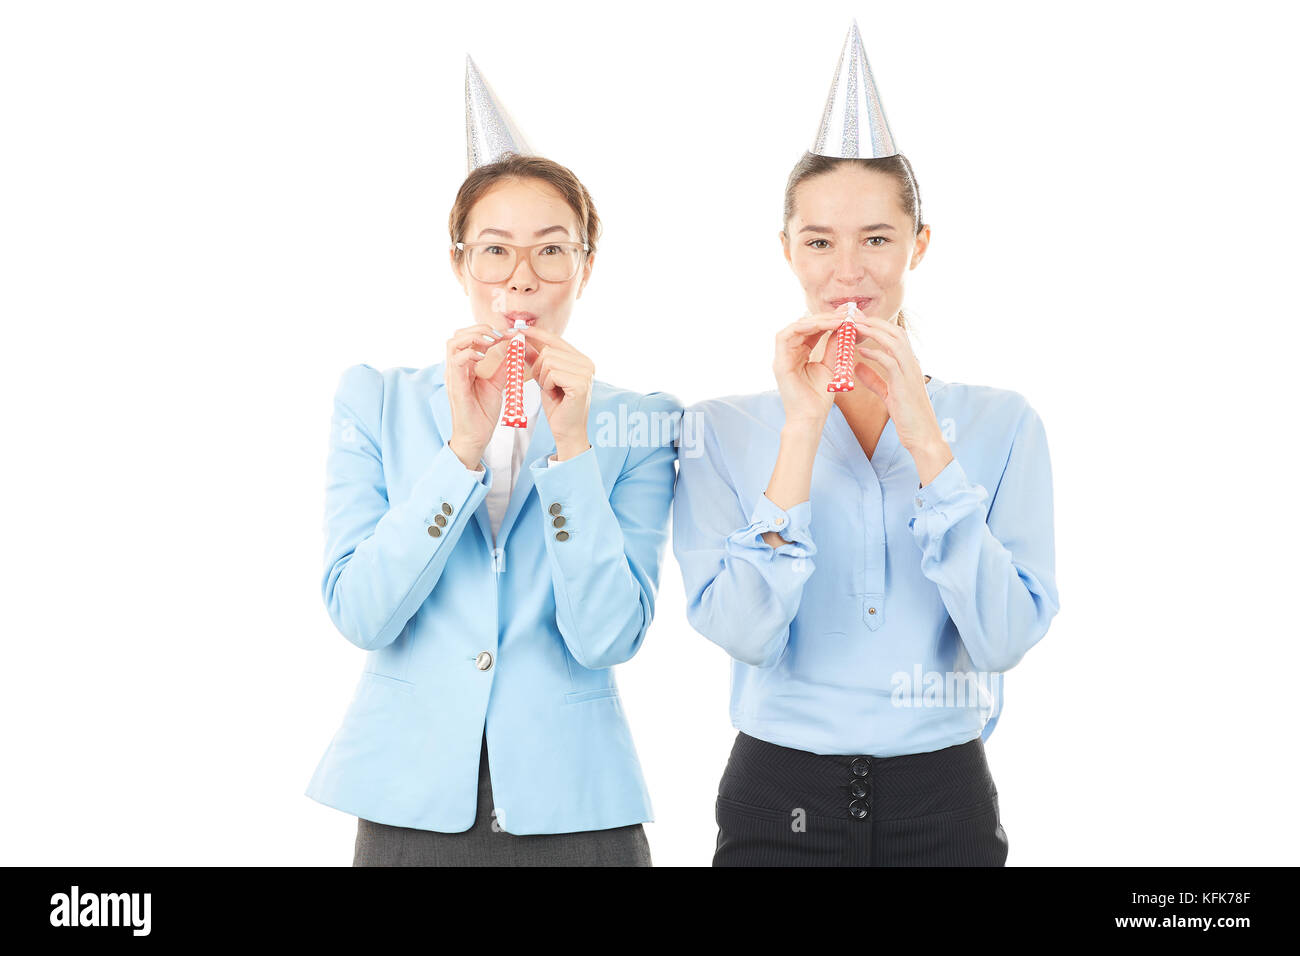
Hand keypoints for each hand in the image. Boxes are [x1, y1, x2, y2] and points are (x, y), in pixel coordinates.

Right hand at [444, 323, 511, 466]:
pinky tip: (484, 358)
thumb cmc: (483, 413)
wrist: (476, 437)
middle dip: (480, 328)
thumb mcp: (498, 384)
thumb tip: (514, 348)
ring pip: (453, 343)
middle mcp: (456, 368)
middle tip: (500, 335)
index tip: (508, 333)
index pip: (469, 337)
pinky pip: (457, 362)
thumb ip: (503, 366)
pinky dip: (471, 354)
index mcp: (465, 366)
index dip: (488, 330)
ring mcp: (453, 376)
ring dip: (474, 337)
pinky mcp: (455, 386)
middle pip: (458, 334)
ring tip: (492, 341)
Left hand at [519, 326, 594, 459]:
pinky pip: (552, 373)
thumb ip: (535, 359)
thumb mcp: (544, 378)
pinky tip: (555, 393)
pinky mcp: (580, 383)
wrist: (567, 431)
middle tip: (545, 384)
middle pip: (548, 350)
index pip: (556, 339)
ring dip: (542, 377)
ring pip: (548, 361)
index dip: (536, 334)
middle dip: (538, 367)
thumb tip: (521, 340)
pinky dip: (547, 384)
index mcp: (581, 359)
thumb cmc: (558, 406)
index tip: (518, 329)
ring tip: (551, 390)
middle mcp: (587, 363)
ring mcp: (586, 372)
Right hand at [772, 307, 866, 427]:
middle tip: (846, 313)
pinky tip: (822, 326)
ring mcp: (782, 357)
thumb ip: (834, 346)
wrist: (811, 418)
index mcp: (800, 353)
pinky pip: (786, 336)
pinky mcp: (779, 363)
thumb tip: (842, 327)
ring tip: (838, 320)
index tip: (849, 316)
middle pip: (805, 325)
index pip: (813, 329)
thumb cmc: (819, 398)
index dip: (830, 320)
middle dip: (826, 317)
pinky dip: (803, 327)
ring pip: (796, 327)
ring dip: (817, 321)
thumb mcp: (831, 366)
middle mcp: (789, 352)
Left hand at [852, 315, 950, 470]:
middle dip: (873, 322)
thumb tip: (857, 366)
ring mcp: (911, 373)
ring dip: (873, 332)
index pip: (894, 335)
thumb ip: (873, 379)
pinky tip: (860, 352)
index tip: (856, 320)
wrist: (923, 437)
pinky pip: (891, 363)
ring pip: (894, 342)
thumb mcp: (888, 394)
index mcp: (909, 364)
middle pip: (895, 332)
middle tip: (853, 316)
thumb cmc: (907, 416)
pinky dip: (876, 355)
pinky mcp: (905, 386)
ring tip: (854, 327)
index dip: (876, 326)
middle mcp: (912, 364)